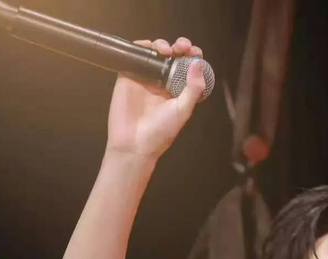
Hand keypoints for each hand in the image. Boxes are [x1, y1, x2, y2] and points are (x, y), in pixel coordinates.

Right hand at [105, 36, 204, 159]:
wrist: (134, 144)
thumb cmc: (160, 132)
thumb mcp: (182, 111)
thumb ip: (193, 89)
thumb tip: (198, 63)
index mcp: (177, 90)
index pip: (188, 67)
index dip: (193, 56)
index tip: (195, 53)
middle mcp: (162, 81)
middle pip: (173, 55)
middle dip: (180, 46)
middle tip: (183, 47)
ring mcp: (145, 77)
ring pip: (156, 52)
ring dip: (163, 45)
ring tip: (167, 50)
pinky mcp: (129, 74)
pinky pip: (136, 54)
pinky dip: (143, 46)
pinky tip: (151, 48)